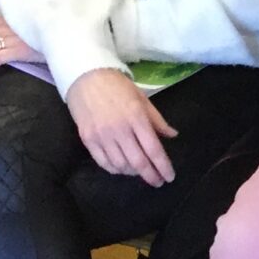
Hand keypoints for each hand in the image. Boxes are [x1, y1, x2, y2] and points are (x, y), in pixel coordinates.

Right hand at [66, 68, 176, 184]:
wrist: (86, 76)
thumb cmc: (117, 86)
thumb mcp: (142, 98)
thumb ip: (157, 120)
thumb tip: (172, 135)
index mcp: (136, 117)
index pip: (153, 149)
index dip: (163, 166)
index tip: (169, 177)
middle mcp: (119, 129)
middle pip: (138, 162)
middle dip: (150, 175)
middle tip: (158, 181)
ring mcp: (102, 136)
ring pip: (121, 165)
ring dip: (133, 173)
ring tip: (141, 172)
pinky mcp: (88, 140)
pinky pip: (104, 163)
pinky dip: (116, 169)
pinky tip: (123, 168)